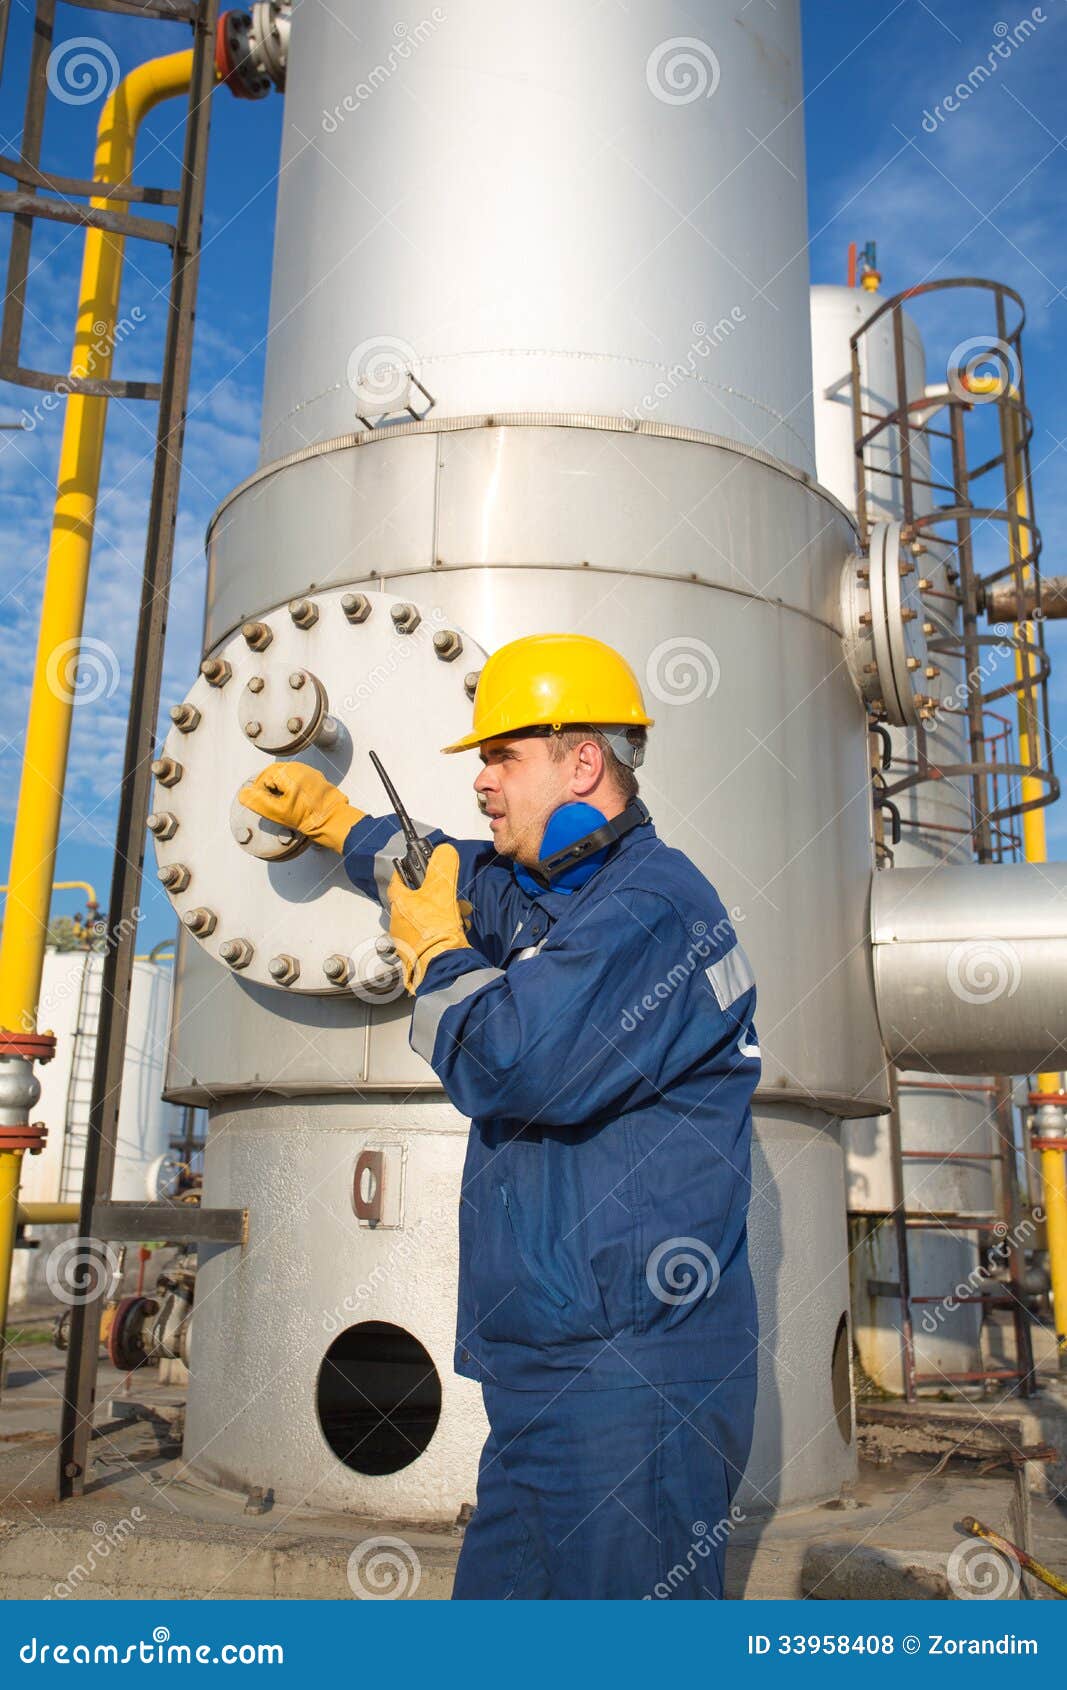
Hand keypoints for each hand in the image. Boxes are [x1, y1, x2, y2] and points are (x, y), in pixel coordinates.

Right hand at [238, 761, 365, 853]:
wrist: (335, 822)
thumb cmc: (310, 818)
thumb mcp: (277, 812)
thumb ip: (258, 801)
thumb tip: (244, 794)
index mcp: (290, 772)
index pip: (264, 777)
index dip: (261, 793)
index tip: (266, 805)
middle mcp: (301, 769)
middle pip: (275, 775)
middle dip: (270, 790)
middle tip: (273, 806)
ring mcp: (310, 773)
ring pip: (286, 777)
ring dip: (281, 790)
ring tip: (285, 806)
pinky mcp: (317, 780)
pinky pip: (298, 781)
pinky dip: (292, 790)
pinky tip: (296, 804)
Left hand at [387, 843, 470, 992]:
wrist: (442, 968)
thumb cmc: (435, 931)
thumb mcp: (442, 891)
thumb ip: (443, 868)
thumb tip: (445, 850)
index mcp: (399, 905)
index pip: (397, 881)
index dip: (407, 870)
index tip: (417, 865)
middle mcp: (399, 923)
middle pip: (417, 900)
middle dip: (439, 895)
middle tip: (453, 895)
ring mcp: (408, 941)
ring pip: (427, 917)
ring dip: (446, 912)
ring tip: (461, 914)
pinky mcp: (419, 954)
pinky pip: (432, 935)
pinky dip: (446, 929)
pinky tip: (459, 929)